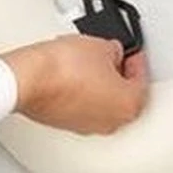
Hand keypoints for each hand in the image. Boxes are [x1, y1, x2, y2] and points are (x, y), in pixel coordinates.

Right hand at [1, 35, 149, 134]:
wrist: (30, 79)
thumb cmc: (65, 69)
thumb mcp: (102, 46)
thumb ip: (115, 51)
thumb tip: (112, 53)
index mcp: (128, 105)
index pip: (142, 81)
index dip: (137, 60)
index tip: (133, 51)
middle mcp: (110, 122)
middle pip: (124, 96)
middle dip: (120, 74)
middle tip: (116, 56)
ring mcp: (86, 125)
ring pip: (103, 103)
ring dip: (101, 83)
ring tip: (92, 61)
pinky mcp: (65, 123)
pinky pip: (83, 106)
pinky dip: (84, 90)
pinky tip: (76, 73)